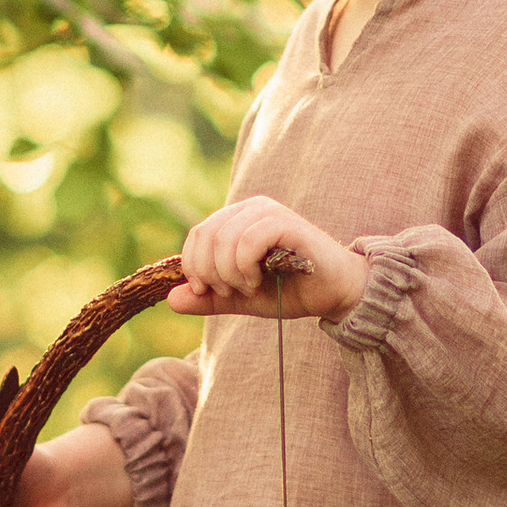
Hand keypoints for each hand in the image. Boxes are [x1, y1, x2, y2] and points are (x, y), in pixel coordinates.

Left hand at [171, 196, 369, 325]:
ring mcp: (270, 212)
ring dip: (229, 274)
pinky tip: (258, 280)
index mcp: (238, 218)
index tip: (207, 291)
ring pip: (224, 239)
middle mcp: (252, 208)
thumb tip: (171, 299)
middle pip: (206, 236)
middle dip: (210, 273)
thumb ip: (208, 298)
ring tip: (248, 287)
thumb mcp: (241, 298)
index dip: (193, 266)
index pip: (198, 234)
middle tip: (230, 292)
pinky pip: (248, 241)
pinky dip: (245, 267)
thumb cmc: (290, 290)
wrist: (335, 293)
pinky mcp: (287, 223)